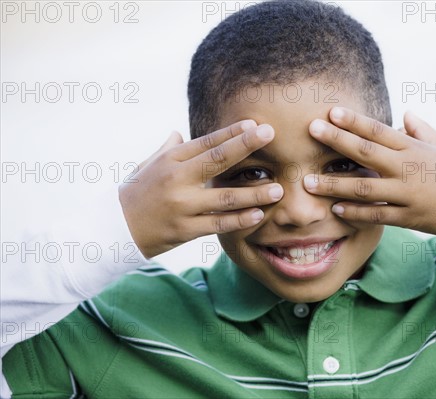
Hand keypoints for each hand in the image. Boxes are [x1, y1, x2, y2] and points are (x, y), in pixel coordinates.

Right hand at [119, 121, 283, 257]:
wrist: (112, 228)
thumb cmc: (134, 193)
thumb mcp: (147, 165)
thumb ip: (167, 149)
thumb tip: (179, 133)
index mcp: (170, 160)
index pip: (206, 142)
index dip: (232, 132)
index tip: (255, 124)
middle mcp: (177, 179)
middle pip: (217, 160)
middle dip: (246, 145)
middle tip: (271, 134)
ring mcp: (181, 206)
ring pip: (224, 198)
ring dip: (253, 193)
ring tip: (278, 189)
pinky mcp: (184, 230)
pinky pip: (217, 225)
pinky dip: (239, 220)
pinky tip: (258, 215)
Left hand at [304, 107, 435, 236]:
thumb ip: (422, 130)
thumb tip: (405, 114)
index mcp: (412, 148)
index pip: (377, 130)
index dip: (352, 120)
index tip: (330, 112)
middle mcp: (406, 168)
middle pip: (365, 152)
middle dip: (336, 140)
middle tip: (310, 130)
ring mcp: (406, 193)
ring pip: (364, 187)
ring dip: (334, 185)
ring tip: (308, 182)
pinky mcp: (408, 217)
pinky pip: (377, 215)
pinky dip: (356, 213)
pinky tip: (336, 209)